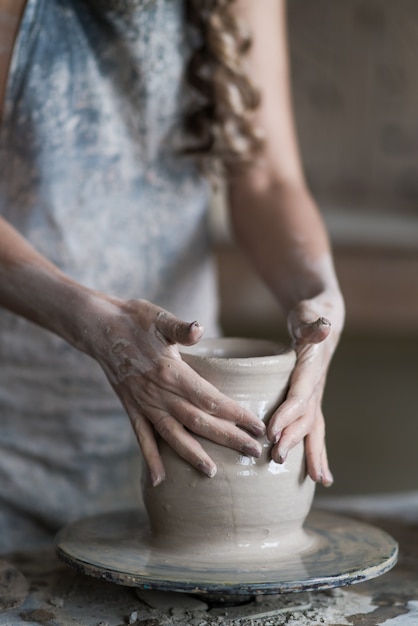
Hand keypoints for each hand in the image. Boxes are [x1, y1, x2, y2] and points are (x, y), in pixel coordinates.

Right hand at [83, 298, 264, 485]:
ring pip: (173, 436)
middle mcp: (158, 394)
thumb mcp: (159, 318)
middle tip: (254, 452)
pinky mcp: (131, 408)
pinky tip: (159, 480)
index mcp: (171, 372)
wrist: (99, 328)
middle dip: (228, 438)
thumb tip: (198, 328)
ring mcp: (144, 404)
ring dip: (193, 455)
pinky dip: (150, 459)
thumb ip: (180, 328)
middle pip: (199, 422)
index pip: (210, 400)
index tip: (257, 427)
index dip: (236, 414)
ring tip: (212, 474)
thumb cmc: (134, 320)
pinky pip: (142, 438)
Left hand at [267, 294, 343, 486]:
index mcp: (311, 370)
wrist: (322, 320)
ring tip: (318, 480)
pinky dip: (317, 452)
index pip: (299, 396)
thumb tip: (323, 326)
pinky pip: (314, 430)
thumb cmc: (308, 317)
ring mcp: (316, 397)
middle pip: (307, 419)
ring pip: (315, 429)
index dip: (287, 415)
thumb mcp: (306, 315)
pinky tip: (319, 476)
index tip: (271, 432)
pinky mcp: (311, 403)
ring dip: (314, 453)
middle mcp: (316, 387)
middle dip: (294, 440)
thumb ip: (310, 324)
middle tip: (277, 459)